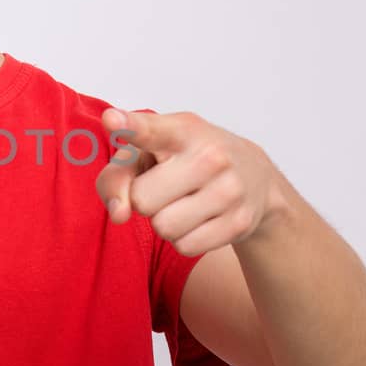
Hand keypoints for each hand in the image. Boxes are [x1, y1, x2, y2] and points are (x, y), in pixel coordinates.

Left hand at [95, 106, 284, 255]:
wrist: (255, 176)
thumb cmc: (185, 161)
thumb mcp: (148, 154)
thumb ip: (117, 177)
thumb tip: (119, 214)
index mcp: (181, 130)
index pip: (150, 130)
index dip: (129, 126)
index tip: (111, 119)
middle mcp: (210, 156)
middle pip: (141, 199)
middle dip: (144, 199)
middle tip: (166, 186)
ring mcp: (229, 189)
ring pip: (163, 227)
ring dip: (164, 221)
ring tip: (184, 202)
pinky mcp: (239, 222)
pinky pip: (185, 246)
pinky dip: (184, 238)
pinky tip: (200, 218)